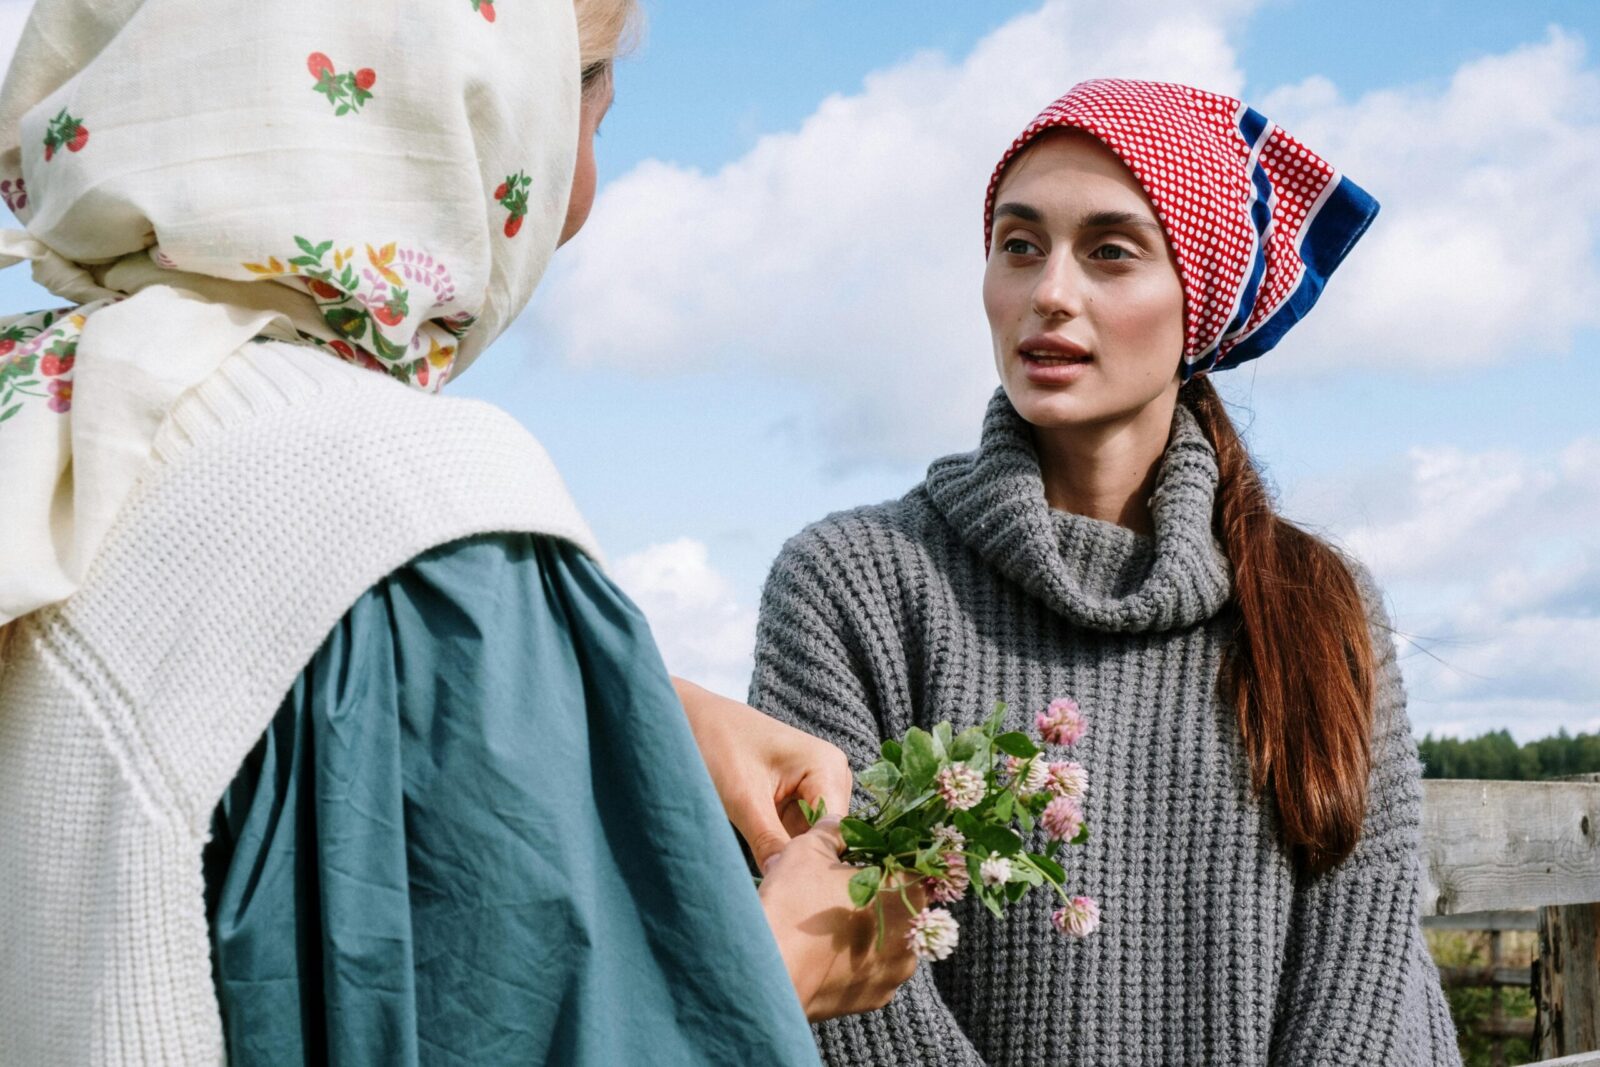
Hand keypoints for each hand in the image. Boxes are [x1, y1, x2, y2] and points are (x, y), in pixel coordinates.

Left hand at [673, 677, 851, 871]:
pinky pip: (799, 833)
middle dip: (804, 861)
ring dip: (793, 857)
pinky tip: (768, 862)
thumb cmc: (717, 745)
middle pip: (828, 836)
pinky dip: (783, 848)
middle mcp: (833, 775)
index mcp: (828, 766)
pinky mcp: (799, 797)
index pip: (836, 830)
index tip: (790, 888)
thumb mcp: (742, 798)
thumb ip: (768, 841)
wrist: (692, 720)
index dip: (815, 861)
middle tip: (778, 886)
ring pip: (813, 838)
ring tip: (772, 876)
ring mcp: (817, 786)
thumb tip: (785, 882)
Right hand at [758, 817, 923, 1020]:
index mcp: (907, 891)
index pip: (911, 864)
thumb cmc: (795, 902)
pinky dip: (855, 961)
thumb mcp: (810, 848)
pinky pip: (871, 970)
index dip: (884, 856)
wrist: (770, 970)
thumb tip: (838, 823)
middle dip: (875, 894)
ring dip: (866, 930)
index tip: (861, 857)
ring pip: (887, 940)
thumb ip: (833, 830)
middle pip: (900, 904)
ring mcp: (896, 971)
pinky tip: (826, 952)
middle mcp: (912, 934)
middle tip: (839, 888)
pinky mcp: (876, 998)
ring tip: (830, 924)